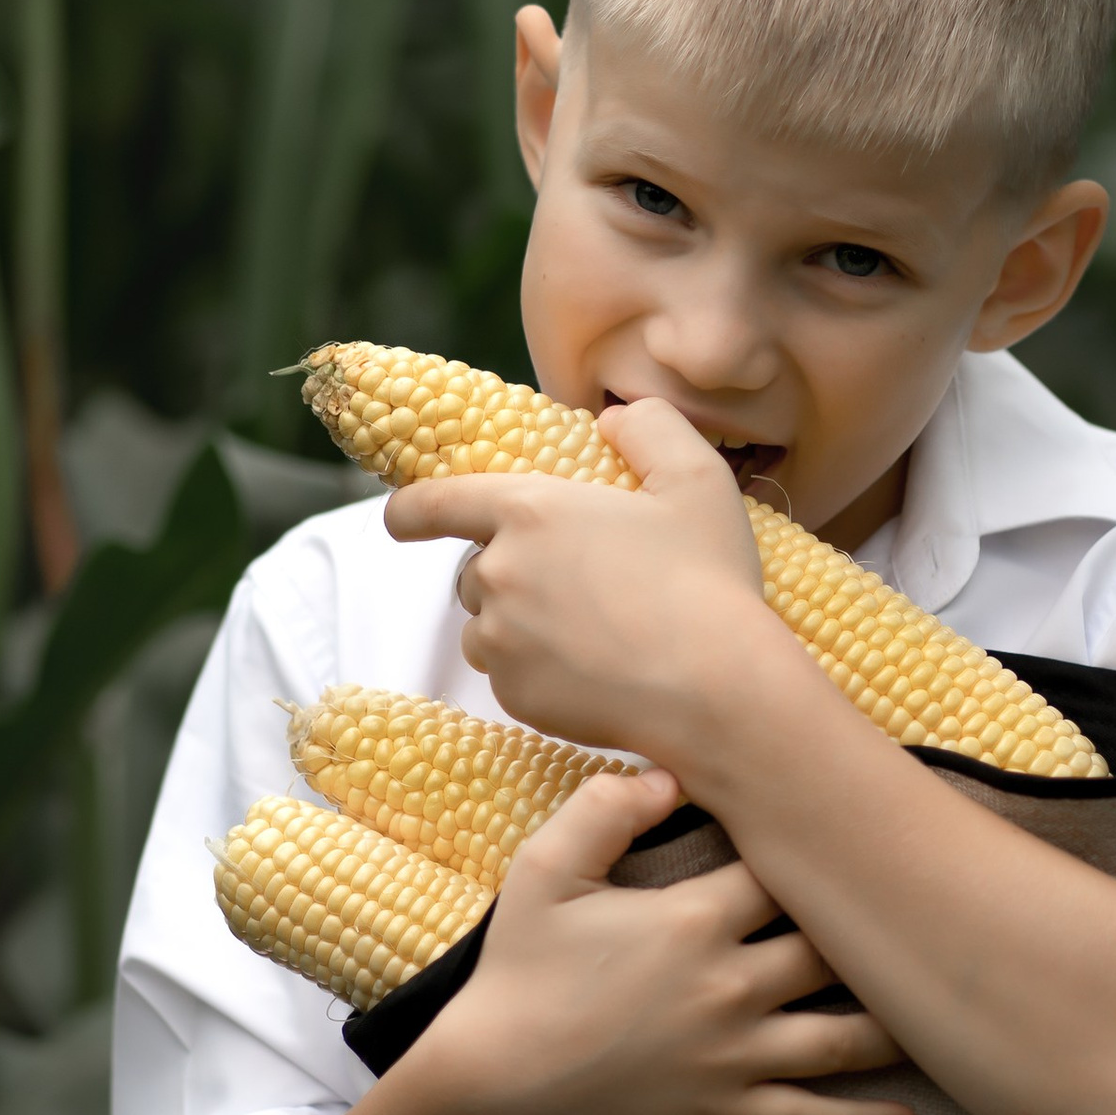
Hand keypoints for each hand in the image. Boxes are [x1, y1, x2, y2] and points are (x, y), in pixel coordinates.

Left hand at [383, 398, 784, 759]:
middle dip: (512, 575)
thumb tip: (613, 420)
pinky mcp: (513, 694)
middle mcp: (499, 572)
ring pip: (488, 628)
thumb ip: (651, 428)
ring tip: (589, 632)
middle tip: (580, 587)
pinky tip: (593, 671)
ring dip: (518, 626)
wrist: (715, 689)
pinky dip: (536, 673)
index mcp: (529, 510)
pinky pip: (507, 677)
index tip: (399, 520)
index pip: (435, 503)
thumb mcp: (695, 481)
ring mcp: (500, 639)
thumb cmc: (708, 581)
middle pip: (476, 571)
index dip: (411, 510)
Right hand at [411, 761, 915, 1114]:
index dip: (826, 846)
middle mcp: (731, 986)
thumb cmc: (522, 971)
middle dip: (883, 931)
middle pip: (836, 949)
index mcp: (695, 919)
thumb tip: (671, 771)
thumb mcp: (545, 873)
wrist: (499, 1079)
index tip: (864, 828)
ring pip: (844, 1039)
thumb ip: (604, 810)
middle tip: (938, 911)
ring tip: (946, 1009)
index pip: (787, 870)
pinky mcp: (725, 1110)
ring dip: (898, 1024)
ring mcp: (734, 1055)